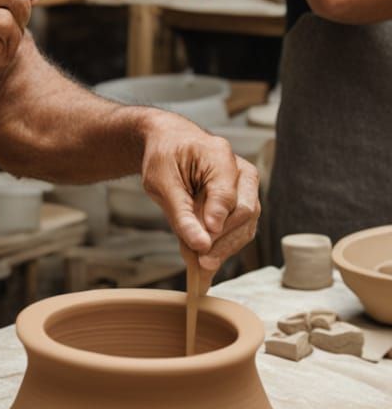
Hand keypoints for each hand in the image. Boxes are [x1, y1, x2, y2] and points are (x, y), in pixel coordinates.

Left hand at [139, 110, 260, 274]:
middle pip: (244, 211)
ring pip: (247, 224)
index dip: (216, 220)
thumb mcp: (161, 182)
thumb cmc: (165, 157)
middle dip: (222, 240)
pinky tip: (208, 258)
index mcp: (218, 155)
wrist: (170, 144)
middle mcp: (240, 170)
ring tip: (201, 264)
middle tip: (200, 261)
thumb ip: (181, 214)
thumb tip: (201, 245)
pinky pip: (242, 228)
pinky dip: (225, 244)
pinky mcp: (244, 201)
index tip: (204, 244)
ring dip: (226, 247)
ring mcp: (246, 186)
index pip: (225, 193)